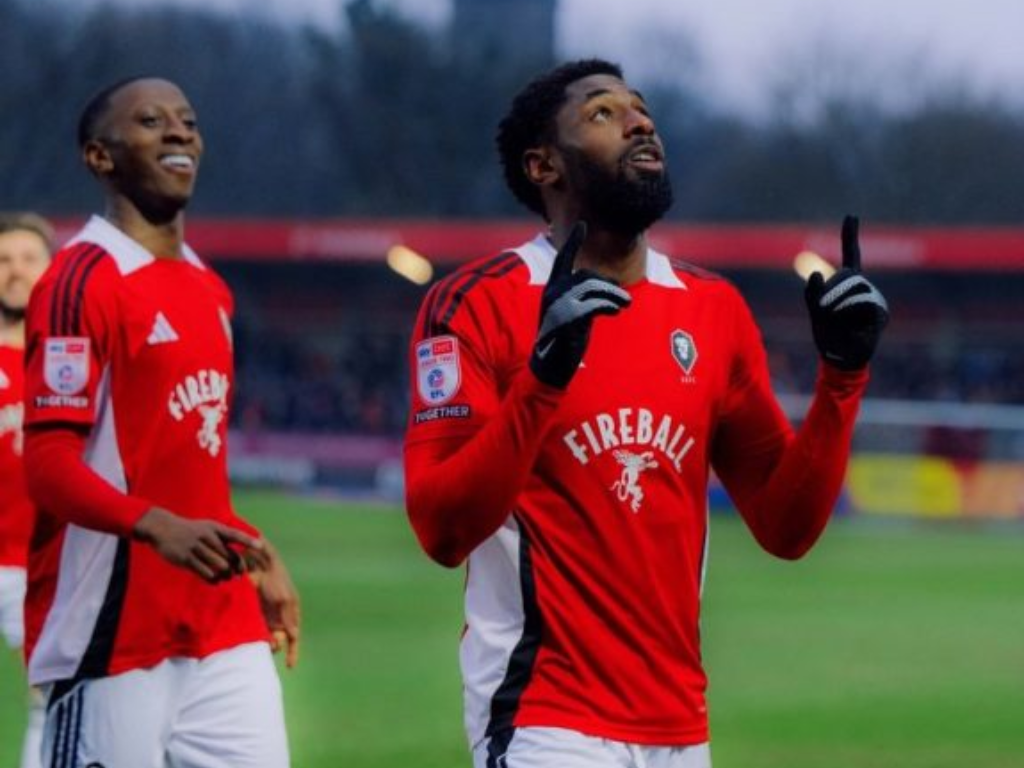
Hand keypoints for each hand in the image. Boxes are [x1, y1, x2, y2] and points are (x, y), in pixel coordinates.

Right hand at [133, 507, 261, 583]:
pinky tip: (215, 581)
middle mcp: (207, 537)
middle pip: (229, 556)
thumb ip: (221, 538)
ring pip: (219, 566)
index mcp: (214, 528)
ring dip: (226, 575)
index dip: (248, 541)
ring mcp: (197, 548)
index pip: (234, 535)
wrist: (163, 529)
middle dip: (237, 567)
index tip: (261, 546)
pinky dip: (213, 579)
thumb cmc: (190, 530)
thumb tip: (236, 554)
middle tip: (239, 574)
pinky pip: (205, 573)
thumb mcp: (206, 527)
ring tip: (227, 577)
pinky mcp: (186, 559)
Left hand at [247, 541, 300, 668]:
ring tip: (260, 642)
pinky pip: (253, 631)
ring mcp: (264, 617)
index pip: (293, 638)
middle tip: (271, 643)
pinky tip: (249, 639)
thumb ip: (288, 617)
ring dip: (263, 643)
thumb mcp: (285, 599)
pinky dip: (252, 637)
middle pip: (278, 640)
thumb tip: (293, 636)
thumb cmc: (277, 580)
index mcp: (291, 614)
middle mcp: (278, 618)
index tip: (289, 666)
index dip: (292, 652)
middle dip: (276, 646)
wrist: (258, 566)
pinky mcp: (251, 614)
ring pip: (264, 638)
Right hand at [529, 222, 631, 387]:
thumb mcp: (574, 314)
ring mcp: (558, 305)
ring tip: (625, 304)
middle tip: (624, 300)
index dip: (573, 242)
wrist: (550, 367)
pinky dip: (608, 305)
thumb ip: (583, 297)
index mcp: (552, 289)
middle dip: (610, 285)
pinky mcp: (566, 319)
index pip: (562, 259)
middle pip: (587, 275)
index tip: (583, 225)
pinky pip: (593, 304)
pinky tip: (616, 311)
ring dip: (614, 295)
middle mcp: (552, 293)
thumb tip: (608, 287)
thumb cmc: (564, 341)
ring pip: (593, 287)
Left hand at [804, 215, 889, 370]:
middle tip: (824, 313)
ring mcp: (874, 298)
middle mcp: (864, 286)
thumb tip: (815, 273)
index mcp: (848, 282)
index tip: (851, 215)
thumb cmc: (828, 332)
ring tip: (837, 322)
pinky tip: (851, 327)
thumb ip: (812, 292)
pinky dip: (850, 315)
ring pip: (854, 290)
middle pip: (847, 276)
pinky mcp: (880, 313)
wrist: (842, 357)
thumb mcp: (814, 311)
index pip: (852, 253)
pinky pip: (863, 305)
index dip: (850, 235)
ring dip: (837, 306)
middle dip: (829, 295)